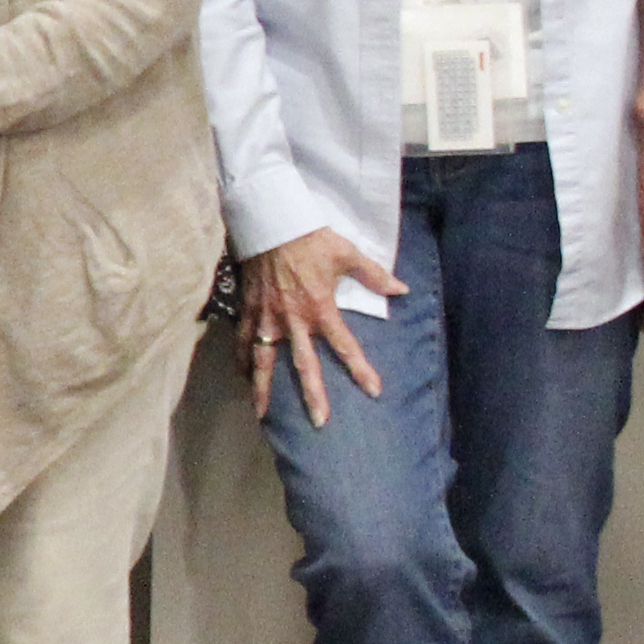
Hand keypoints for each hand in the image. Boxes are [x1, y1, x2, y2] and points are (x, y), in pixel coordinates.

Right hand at [238, 226, 398, 424]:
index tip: (373, 391)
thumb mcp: (346, 253)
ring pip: (265, 360)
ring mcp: (268, 318)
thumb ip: (374, 275)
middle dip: (313, 395)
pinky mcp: (250, 310)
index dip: (361, 369)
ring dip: (263, 388)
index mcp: (320, 308)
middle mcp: (294, 320)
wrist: (271, 222)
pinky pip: (244, 340)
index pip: (345, 345)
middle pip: (304, 365)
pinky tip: (242, 376)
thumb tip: (402, 290)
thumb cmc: (310, 238)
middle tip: (320, 421)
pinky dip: (241, 360)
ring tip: (261, 413)